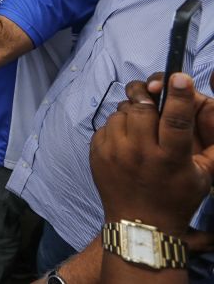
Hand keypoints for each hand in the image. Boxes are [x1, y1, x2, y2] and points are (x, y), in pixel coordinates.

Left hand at [90, 72, 213, 237]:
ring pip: (121, 112)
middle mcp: (140, 153)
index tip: (179, 76)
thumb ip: (211, 144)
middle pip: (142, 108)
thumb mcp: (202, 175)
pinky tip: (127, 139)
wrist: (139, 223)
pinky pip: (107, 124)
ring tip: (140, 125)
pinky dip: (118, 125)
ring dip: (132, 111)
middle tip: (151, 92)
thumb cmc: (176, 197)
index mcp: (171, 158)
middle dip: (147, 95)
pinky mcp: (97, 152)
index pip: (176, 120)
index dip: (178, 96)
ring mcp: (115, 153)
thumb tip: (212, 109)